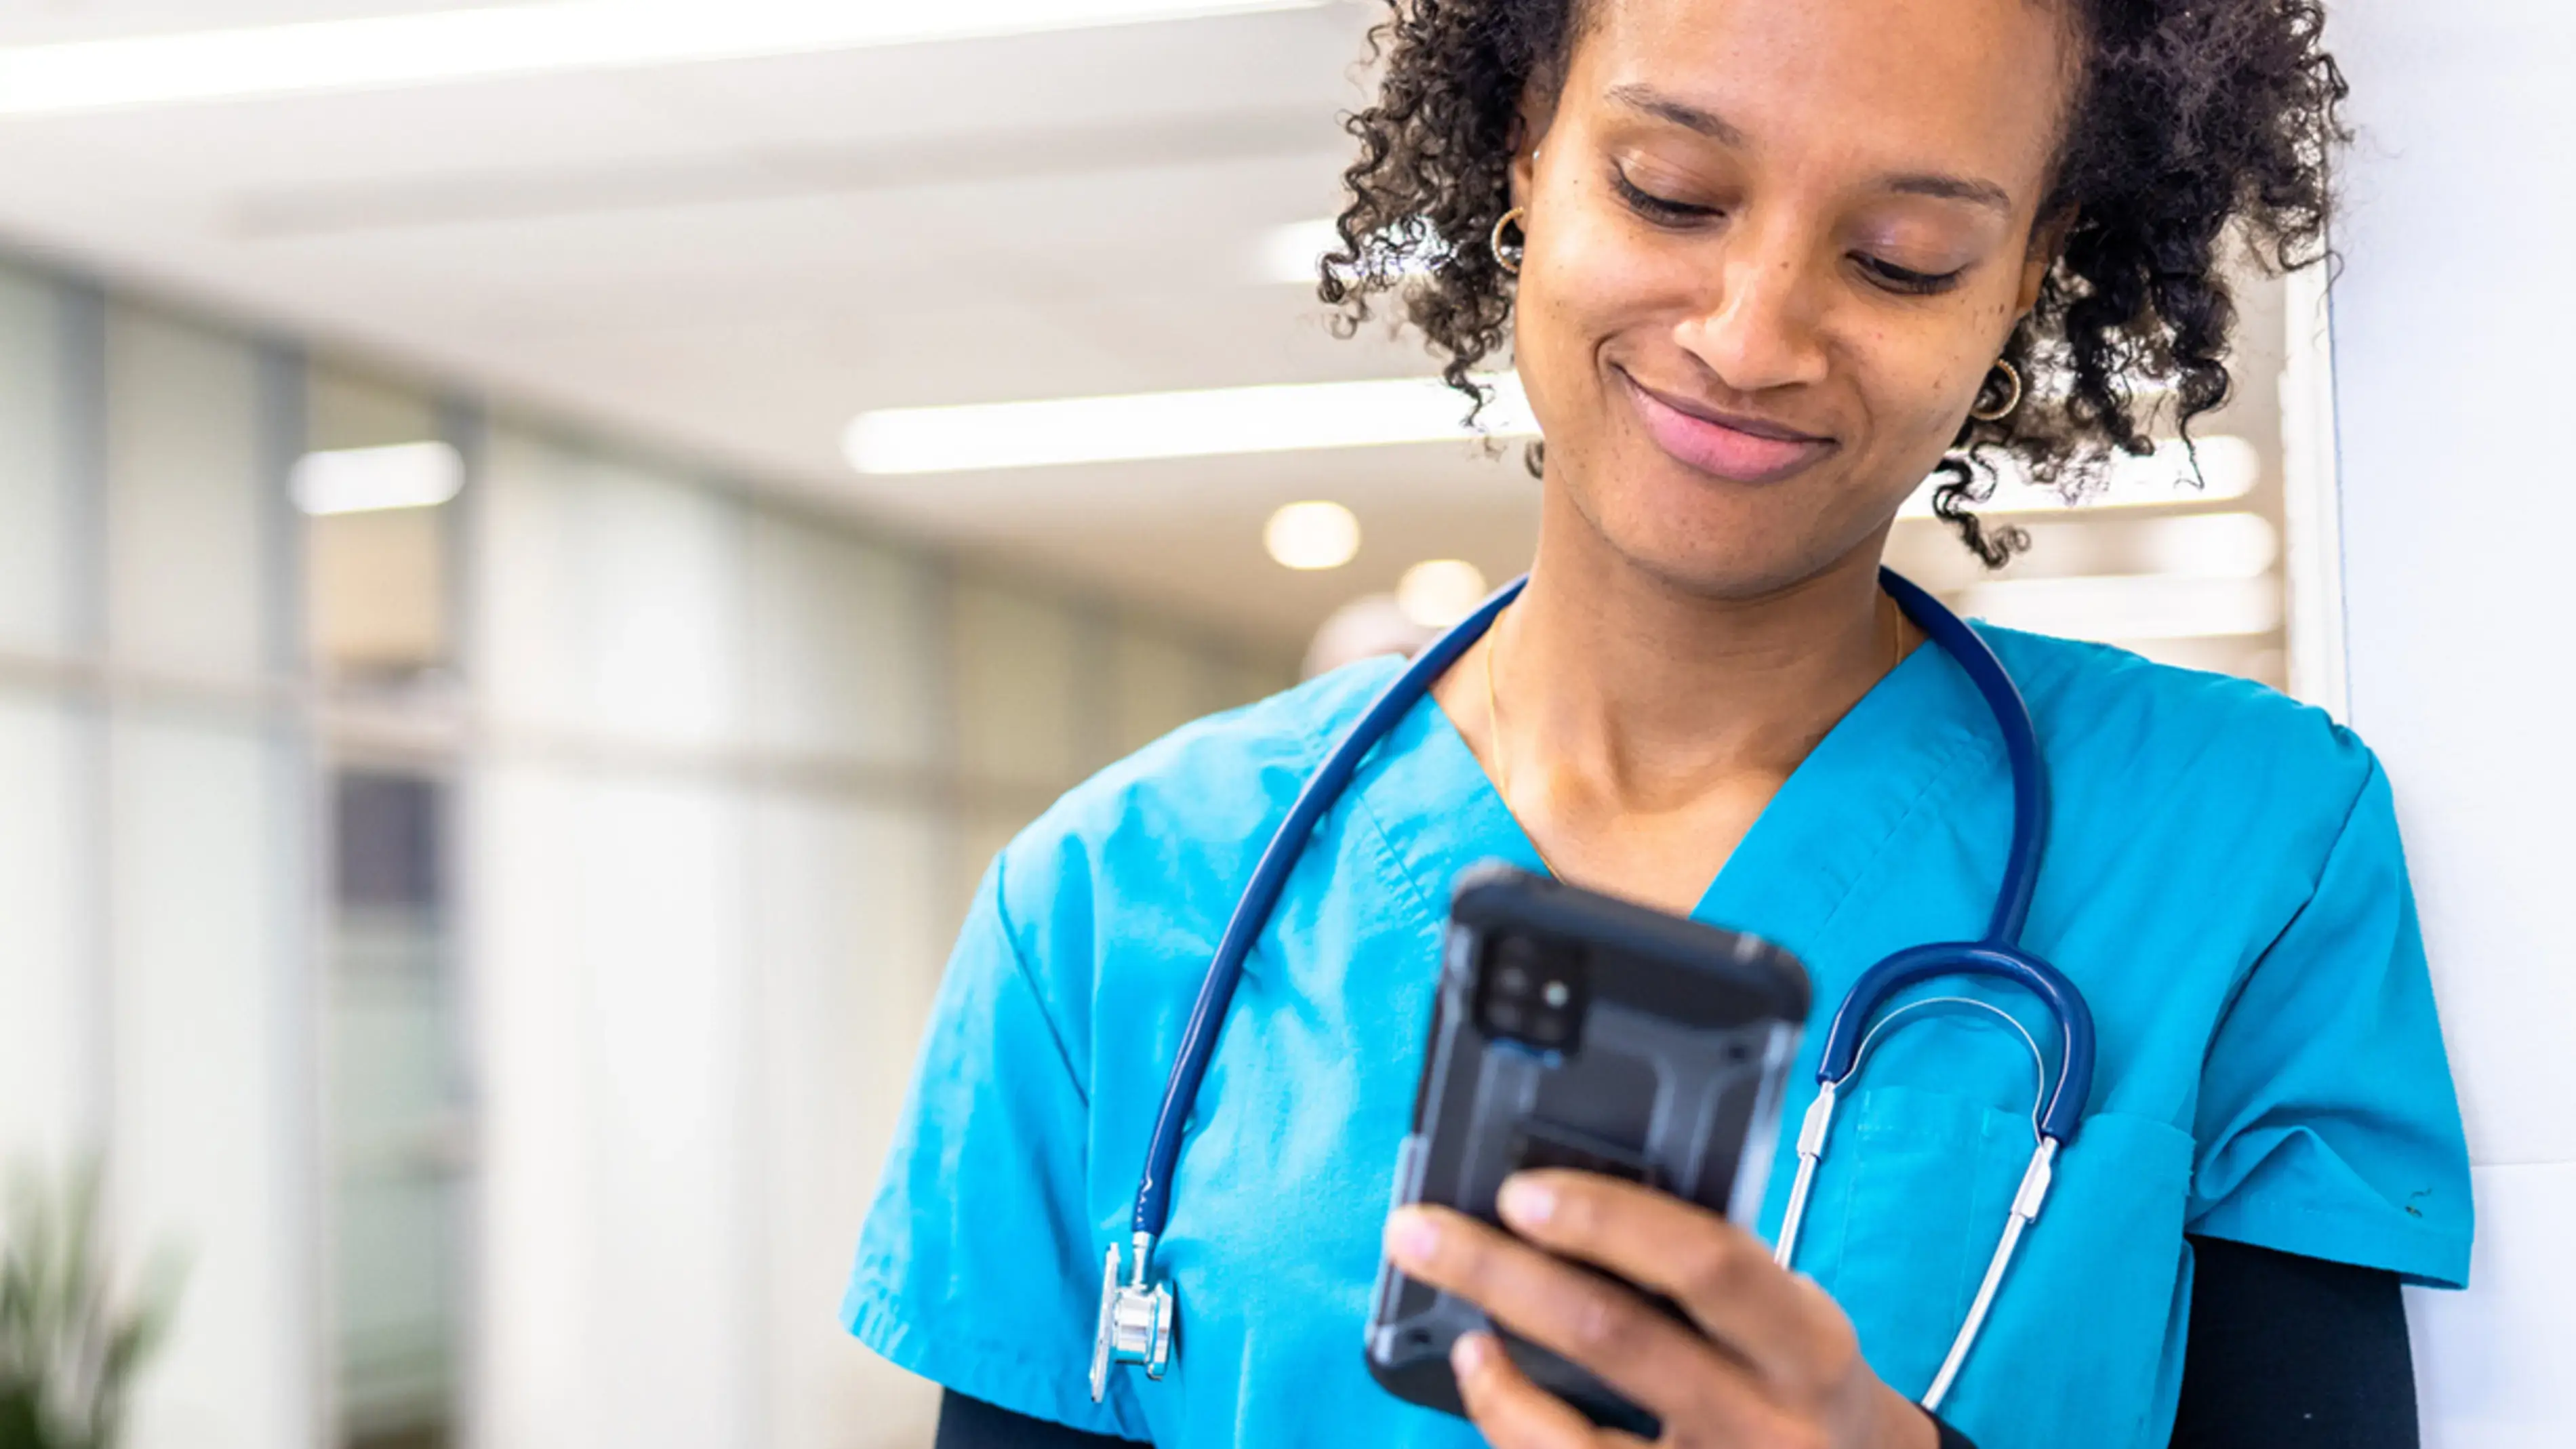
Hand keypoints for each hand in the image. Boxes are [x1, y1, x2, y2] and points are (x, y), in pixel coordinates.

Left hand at [1383, 1171, 1934, 1448]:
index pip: (1708, 1263)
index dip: (1607, 1221)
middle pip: (1616, 1337)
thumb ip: (1706, 1269)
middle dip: (1501, 1273)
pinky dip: (1508, 1419)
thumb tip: (1563, 1202)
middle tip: (1422, 1231)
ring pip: (1573, 1436)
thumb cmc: (1793, 1372)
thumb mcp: (1786, 1313)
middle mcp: (1767, 1420)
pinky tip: (1484, 1377)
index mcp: (1807, 1342)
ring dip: (1490, 1373)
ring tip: (1452, 1320)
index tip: (1520, 1192)